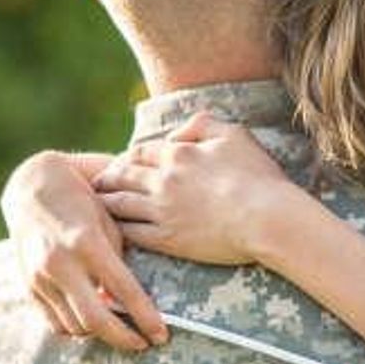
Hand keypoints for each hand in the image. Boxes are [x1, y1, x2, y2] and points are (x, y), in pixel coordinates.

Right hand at [0, 151, 167, 351]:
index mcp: (87, 242)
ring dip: (99, 333)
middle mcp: (61, 263)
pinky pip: (54, 322)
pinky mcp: (29, 285)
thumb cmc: (82, 200)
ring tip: (117, 329)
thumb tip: (131, 301)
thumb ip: (119, 260)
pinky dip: (75, 328)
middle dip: (123, 339)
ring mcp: (41, 276)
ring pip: (74, 326)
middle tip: (141, 344)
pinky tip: (90, 322)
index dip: (145, 317)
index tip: (161, 334)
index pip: (123, 290)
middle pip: (94, 320)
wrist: (32, 187)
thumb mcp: (108, 221)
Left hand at [95, 112, 299, 265]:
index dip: (128, 158)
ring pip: (119, 204)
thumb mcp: (235, 135)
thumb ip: (203, 124)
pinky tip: (112, 231)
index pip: (140, 152)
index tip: (121, 165)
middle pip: (122, 176)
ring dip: (105, 203)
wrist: (267, 218)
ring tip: (96, 206)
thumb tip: (179, 132)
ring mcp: (162, 211)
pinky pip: (131, 233)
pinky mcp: (167, 239)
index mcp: (178, 153)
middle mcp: (163, 180)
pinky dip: (117, 230)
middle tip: (96, 184)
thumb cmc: (258, 176)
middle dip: (106, 179)